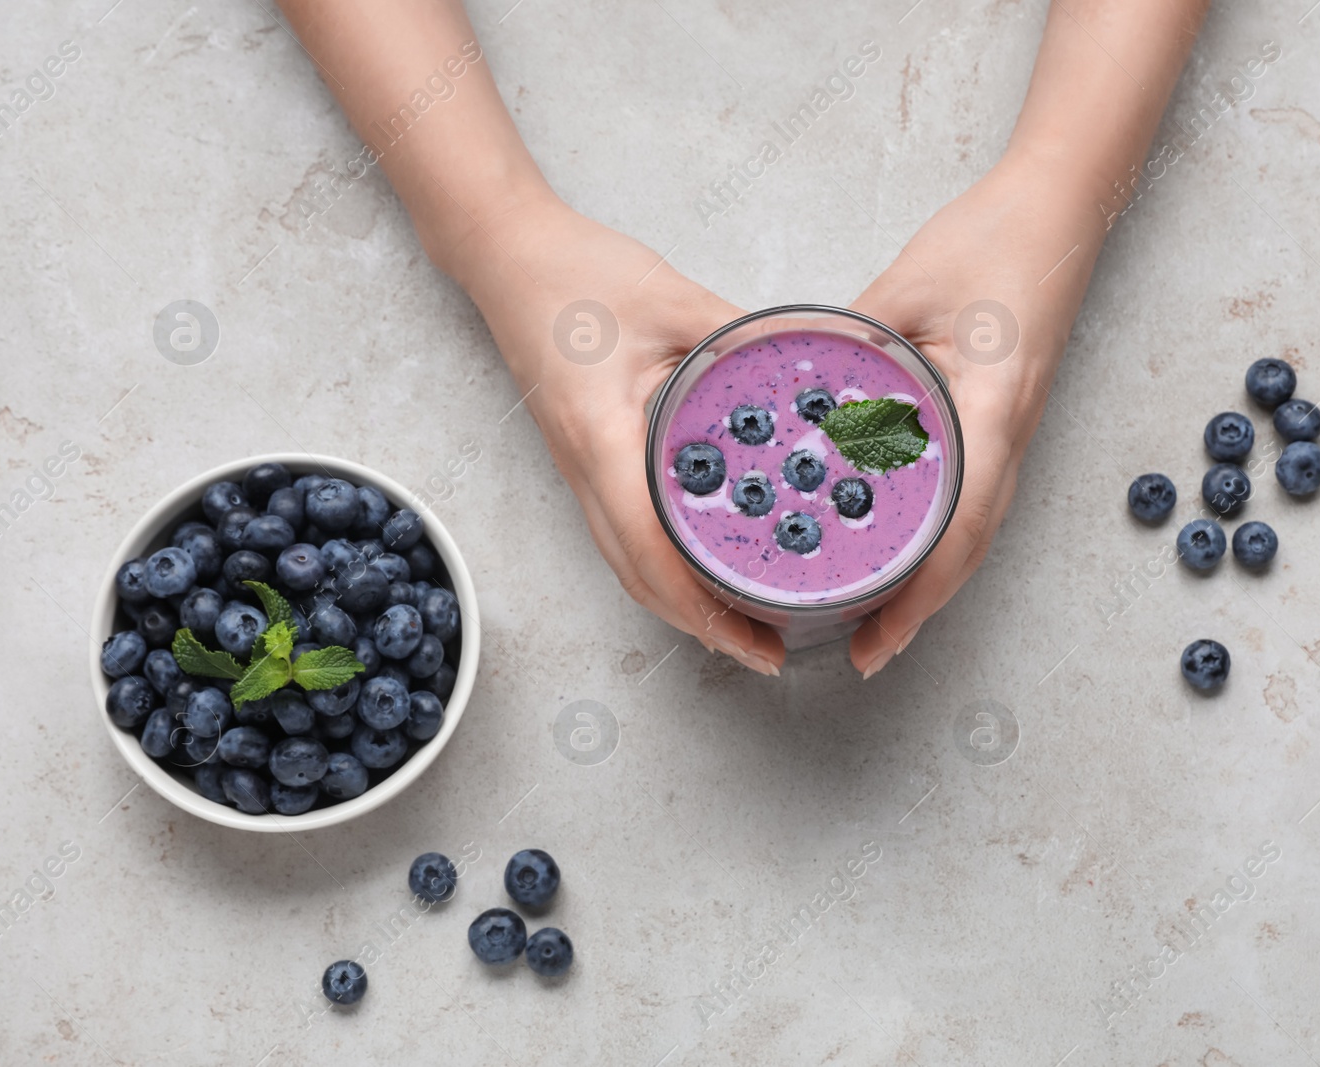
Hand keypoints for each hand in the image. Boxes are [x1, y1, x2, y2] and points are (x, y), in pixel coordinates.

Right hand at [448, 195, 786, 675]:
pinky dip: (663, 571)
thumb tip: (812, 374)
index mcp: (603, 437)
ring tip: (743, 630)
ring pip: (625, 564)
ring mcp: (578, 471)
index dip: (700, 604)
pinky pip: (622, 535)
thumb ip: (741, 340)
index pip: (649, 547)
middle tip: (766, 652)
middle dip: (700, 626)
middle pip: (636, 577)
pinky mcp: (586, 461)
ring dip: (681, 606)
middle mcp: (584, 469)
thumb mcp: (675, 298)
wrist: (508, 256)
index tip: (751, 636)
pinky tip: (705, 572)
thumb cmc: (578, 274)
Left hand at [847, 156, 1101, 676]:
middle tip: (866, 653)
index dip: (920, 591)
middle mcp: (1013, 434)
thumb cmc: (992, 240)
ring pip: (977, 531)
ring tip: (880, 622)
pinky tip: (905, 550)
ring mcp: (1014, 432)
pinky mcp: (1004, 421)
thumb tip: (799, 403)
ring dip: (933, 583)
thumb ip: (853, 348)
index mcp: (992, 407)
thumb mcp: (905, 289)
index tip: (877, 636)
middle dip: (922, 609)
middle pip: (973, 547)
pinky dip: (942, 539)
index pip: (962, 522)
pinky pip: (975, 498)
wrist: (1060, 211)